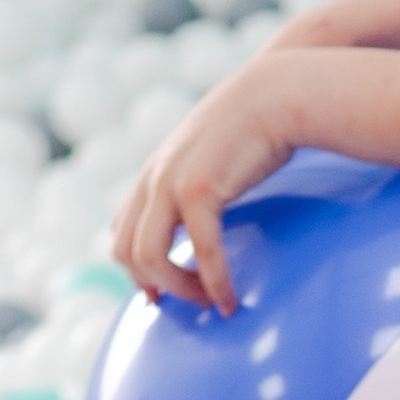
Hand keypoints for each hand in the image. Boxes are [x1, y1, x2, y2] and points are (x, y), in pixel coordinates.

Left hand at [113, 69, 301, 309]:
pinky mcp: (199, 188)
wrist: (276, 93)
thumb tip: (211, 209)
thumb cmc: (257, 126)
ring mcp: (172, 181)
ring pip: (148, 256)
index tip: (162, 294)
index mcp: (155, 171)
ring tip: (209, 302)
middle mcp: (155, 176)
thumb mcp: (214, 155)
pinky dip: (214, 282)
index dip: (137, 270)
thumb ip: (200, 181)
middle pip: (125, 249)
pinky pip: (200, 250)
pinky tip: (230, 300)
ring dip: (178, 290)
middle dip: (152, 285)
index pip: (122, 229)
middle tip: (185, 306)